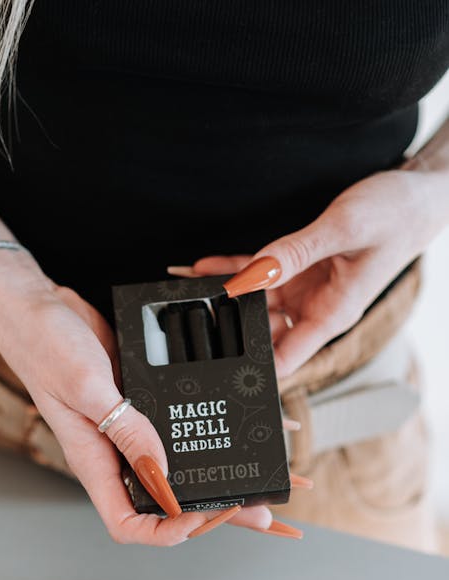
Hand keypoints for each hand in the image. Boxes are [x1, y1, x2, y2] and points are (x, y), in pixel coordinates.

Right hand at [0, 249, 299, 543]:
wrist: (38, 305)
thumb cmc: (43, 344)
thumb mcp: (85, 386)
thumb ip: (124, 429)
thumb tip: (163, 471)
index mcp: (93, 460)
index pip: (127, 521)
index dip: (165, 530)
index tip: (199, 514)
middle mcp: (113, 451)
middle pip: (163, 500)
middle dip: (208, 510)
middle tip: (254, 511)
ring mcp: (127, 427)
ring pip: (174, 465)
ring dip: (211, 474)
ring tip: (255, 478)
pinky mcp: (138, 401)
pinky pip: (174, 425)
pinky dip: (202, 430)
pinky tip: (230, 425)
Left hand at [173, 167, 447, 377]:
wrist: (414, 194)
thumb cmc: (394, 215)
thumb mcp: (344, 230)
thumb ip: (297, 251)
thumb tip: (255, 274)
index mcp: (332, 314)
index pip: (284, 359)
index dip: (251, 367)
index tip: (216, 365)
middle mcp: (315, 308)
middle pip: (261, 332)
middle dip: (225, 329)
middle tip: (186, 322)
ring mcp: (304, 288)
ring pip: (254, 301)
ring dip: (221, 295)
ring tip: (182, 289)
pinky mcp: (298, 267)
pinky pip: (259, 271)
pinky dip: (233, 269)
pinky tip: (202, 267)